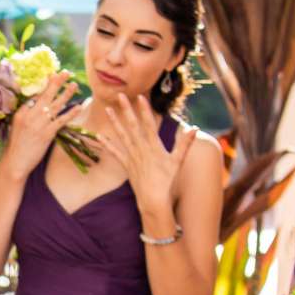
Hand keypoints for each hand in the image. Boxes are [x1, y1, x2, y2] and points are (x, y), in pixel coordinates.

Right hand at [0, 76, 78, 179]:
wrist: (16, 162)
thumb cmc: (16, 146)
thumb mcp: (16, 127)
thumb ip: (25, 115)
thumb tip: (35, 106)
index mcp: (21, 113)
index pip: (35, 95)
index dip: (45, 85)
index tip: (53, 76)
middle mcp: (30, 116)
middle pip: (45, 95)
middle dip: (56, 82)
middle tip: (66, 73)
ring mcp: (39, 124)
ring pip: (55, 105)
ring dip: (66, 94)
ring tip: (74, 85)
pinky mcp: (47, 134)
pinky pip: (61, 120)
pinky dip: (70, 113)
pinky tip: (79, 107)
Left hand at [104, 93, 192, 211]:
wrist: (153, 199)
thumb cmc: (167, 180)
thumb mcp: (177, 161)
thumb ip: (185, 143)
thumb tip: (195, 128)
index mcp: (154, 146)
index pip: (149, 124)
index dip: (144, 110)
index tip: (140, 97)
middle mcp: (141, 149)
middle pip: (132, 125)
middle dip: (126, 109)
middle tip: (120, 95)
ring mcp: (132, 156)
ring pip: (122, 135)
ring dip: (115, 122)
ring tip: (108, 109)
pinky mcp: (126, 165)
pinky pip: (115, 152)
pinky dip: (107, 144)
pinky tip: (99, 136)